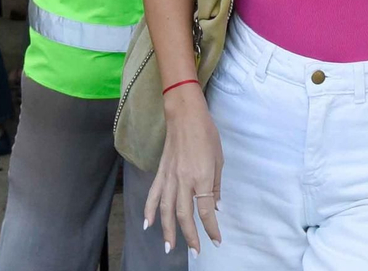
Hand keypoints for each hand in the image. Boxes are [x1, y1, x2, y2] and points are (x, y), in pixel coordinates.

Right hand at [144, 86, 223, 255]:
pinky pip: (153, 195)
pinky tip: (148, 224)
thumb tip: (216, 207)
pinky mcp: (160, 173)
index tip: (216, 240)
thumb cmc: (207, 134)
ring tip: (170, 247)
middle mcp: (183, 181)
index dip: (211, 228)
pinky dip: (149, 211)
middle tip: (195, 252)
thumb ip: (216, 185)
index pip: (205, 210)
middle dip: (190, 236)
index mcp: (201, 177)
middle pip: (184, 215)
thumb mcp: (219, 159)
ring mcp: (169, 178)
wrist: (185, 115)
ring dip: (167, 231)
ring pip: (166, 210)